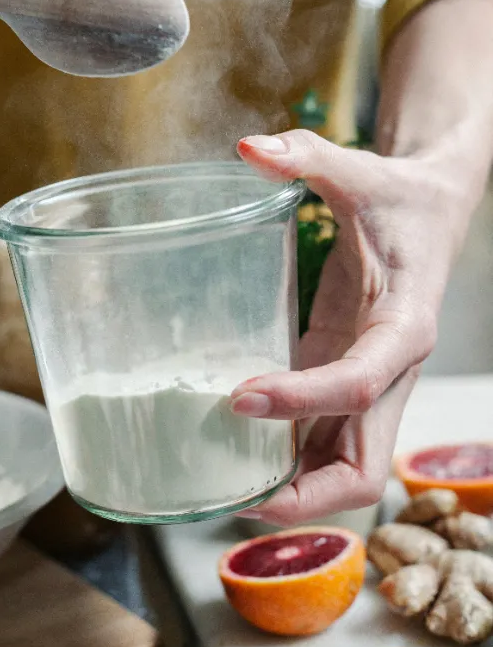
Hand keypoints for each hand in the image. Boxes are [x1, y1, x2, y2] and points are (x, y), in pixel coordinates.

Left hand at [231, 129, 460, 525]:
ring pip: (341, 469)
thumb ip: (308, 157)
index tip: (241, 396)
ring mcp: (367, 388)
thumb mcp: (359, 171)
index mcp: (405, 327)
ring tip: (218, 488)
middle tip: (233, 497)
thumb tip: (247, 149)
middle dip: (305, 496)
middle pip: (364, 468)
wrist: (429, 211)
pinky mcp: (342, 382)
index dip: (304, 401)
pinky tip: (228, 452)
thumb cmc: (398, 198)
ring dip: (289, 489)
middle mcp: (391, 373)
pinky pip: (318, 441)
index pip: (361, 383)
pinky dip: (281, 457)